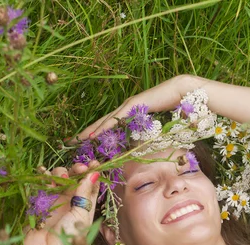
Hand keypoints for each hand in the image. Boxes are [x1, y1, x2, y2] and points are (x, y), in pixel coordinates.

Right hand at [6, 161, 100, 244]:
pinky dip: (44, 178)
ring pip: (59, 180)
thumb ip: (85, 194)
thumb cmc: (67, 239)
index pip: (91, 187)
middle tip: (78, 168)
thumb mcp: (80, 216)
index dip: (93, 174)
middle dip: (77, 171)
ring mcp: (55, 204)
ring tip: (60, 176)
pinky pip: (43, 185)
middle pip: (75, 181)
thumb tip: (95, 173)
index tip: (94, 162)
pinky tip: (45, 174)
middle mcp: (72, 205)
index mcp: (86, 209)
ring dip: (61, 174)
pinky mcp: (40, 203)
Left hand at [71, 74, 199, 142]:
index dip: (93, 133)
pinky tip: (92, 136)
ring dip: (89, 131)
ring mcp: (127, 105)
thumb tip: (137, 147)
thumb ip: (145, 134)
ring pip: (104, 121)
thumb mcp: (154, 125)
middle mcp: (124, 108)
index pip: (107, 124)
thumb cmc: (171, 107)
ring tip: (76, 140)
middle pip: (100, 122)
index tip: (81, 142)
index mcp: (127, 113)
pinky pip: (114, 119)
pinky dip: (103, 128)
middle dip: (84, 132)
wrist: (181, 92)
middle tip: (69, 142)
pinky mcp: (132, 105)